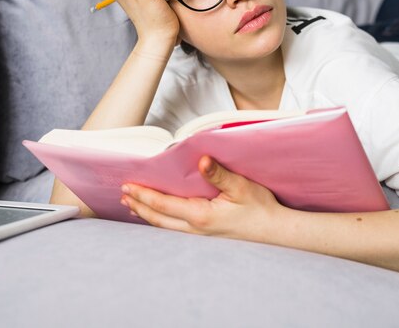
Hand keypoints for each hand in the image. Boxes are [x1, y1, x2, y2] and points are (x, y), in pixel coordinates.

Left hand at [119, 155, 284, 241]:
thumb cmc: (261, 208)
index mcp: (202, 216)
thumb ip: (219, 174)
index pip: (164, 205)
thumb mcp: (242, 187)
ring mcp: (200, 238)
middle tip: (123, 195)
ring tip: (132, 207)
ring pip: (165, 228)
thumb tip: (202, 160)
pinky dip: (161, 222)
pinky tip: (158, 218)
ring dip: (147, 216)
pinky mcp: (206, 238)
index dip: (144, 195)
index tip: (128, 186)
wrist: (276, 232)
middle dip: (139, 206)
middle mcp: (196, 230)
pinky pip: (176, 231)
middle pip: (158, 219)